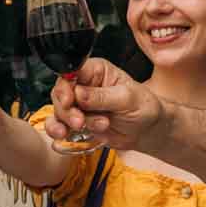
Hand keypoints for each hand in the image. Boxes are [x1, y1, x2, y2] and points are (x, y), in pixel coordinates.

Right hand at [45, 58, 161, 150]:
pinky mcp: (76, 121)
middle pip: (60, 92)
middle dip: (67, 109)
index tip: (69, 100)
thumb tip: (79, 93)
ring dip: (69, 121)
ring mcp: (78, 104)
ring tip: (89, 127)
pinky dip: (58, 130)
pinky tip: (63, 135)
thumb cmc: (143, 107)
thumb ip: (102, 96)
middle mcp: (84, 85)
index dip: (66, 86)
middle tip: (80, 122)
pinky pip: (59, 124)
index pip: (72, 72)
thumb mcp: (127, 99)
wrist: (147, 131)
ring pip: (59, 110)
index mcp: (96, 71)